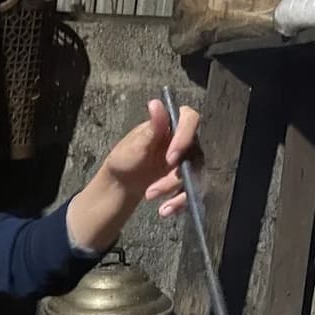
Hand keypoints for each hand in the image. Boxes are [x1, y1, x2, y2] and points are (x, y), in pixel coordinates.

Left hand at [102, 99, 199, 217]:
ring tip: (150, 197)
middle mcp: (184, 141)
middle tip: (152, 189)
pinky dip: (178, 203)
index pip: (190, 120)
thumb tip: (156, 103)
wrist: (121, 184)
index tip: (170, 157)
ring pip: (193, 176)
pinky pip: (190, 191)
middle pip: (192, 154)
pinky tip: (165, 211)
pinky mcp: (186, 180)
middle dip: (173, 176)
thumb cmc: (125, 159)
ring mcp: (187, 161)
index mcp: (172, 126)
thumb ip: (151, 127)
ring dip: (172, 191)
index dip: (185, 137)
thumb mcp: (135, 144)